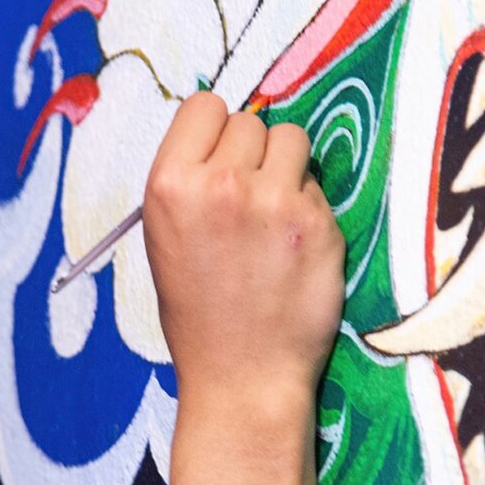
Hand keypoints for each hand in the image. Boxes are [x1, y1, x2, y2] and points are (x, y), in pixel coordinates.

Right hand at [142, 93, 343, 408]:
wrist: (242, 378)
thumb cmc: (199, 314)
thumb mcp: (165, 240)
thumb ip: (192, 182)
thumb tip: (228, 136)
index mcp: (170, 185)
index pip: (204, 106)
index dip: (216, 130)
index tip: (222, 157)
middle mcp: (221, 185)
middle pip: (250, 122)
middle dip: (253, 154)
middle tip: (250, 199)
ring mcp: (274, 202)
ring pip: (292, 140)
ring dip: (287, 169)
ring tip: (275, 214)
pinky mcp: (318, 224)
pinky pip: (317, 186)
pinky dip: (310, 208)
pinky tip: (295, 247)